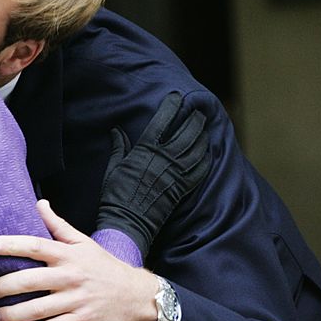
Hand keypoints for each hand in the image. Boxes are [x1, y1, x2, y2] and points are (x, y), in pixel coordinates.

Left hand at [0, 200, 159, 320]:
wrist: (135, 295)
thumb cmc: (104, 266)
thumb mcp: (83, 242)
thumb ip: (58, 226)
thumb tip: (39, 203)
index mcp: (68, 255)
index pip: (35, 246)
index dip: (12, 245)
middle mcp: (70, 276)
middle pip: (30, 280)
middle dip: (3, 286)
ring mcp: (76, 299)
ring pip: (37, 308)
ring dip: (12, 314)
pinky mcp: (81, 320)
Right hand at [96, 91, 210, 256]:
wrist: (127, 222)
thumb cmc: (115, 196)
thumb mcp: (113, 168)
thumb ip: (119, 148)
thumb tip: (116, 131)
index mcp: (144, 151)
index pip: (162, 121)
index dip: (171, 107)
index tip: (177, 97)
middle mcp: (163, 159)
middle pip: (186, 133)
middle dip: (194, 120)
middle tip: (198, 113)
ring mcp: (175, 174)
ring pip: (196, 149)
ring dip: (202, 136)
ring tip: (204, 128)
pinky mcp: (182, 188)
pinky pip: (199, 170)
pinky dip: (205, 159)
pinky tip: (207, 153)